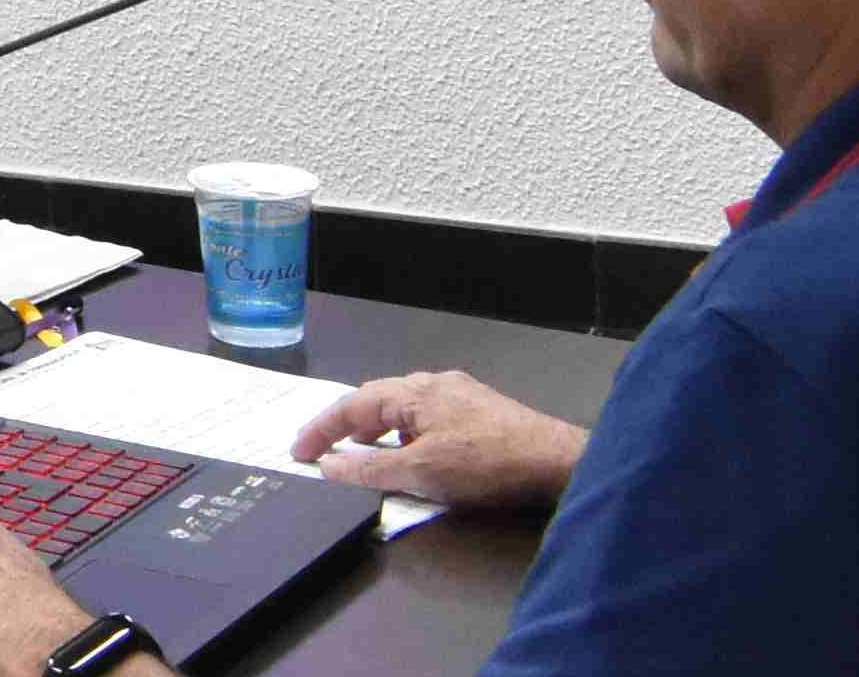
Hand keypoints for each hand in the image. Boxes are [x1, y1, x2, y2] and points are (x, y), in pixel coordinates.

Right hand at [289, 369, 587, 508]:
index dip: (321, 429)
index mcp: (414, 391)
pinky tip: (416, 455)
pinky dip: (408, 434)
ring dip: (379, 430)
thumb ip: (370, 469)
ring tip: (365, 454)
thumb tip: (329, 465)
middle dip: (347, 424)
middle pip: (377, 400)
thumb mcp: (422, 473)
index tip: (298, 452)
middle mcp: (435, 384)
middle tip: (326, 450)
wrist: (560, 463)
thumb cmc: (488, 464)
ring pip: (405, 408)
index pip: (352, 405)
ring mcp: (462, 395)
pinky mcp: (483, 412)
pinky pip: (429, 417)